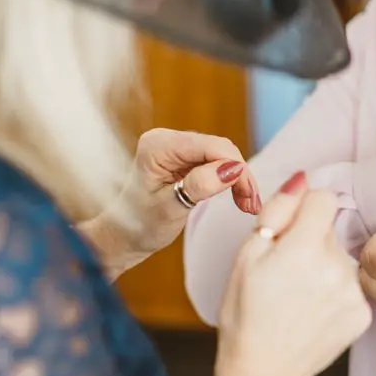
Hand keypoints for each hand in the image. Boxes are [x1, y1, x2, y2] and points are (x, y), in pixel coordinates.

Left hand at [80, 129, 259, 277]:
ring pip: (221, 155)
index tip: (249, 198)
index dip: (236, 169)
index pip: (211, 146)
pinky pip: (214, 161)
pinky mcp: (182, 157)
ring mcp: (175, 147)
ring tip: (247, 205)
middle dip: (240, 175)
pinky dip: (229, 179)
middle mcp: (166, 139)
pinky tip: (238, 197)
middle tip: (251, 206)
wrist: (124, 236)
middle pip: (219, 148)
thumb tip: (232, 169)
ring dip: (238, 179)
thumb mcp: (170, 209)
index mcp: (158, 146)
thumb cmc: (139, 226)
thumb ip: (199, 186)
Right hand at [215, 173, 372, 375]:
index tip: (289, 230)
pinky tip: (313, 311)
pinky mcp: (364, 314)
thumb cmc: (246, 314)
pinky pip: (352, 286)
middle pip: (331, 231)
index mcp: (305, 248)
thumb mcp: (247, 255)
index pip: (323, 199)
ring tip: (299, 296)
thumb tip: (302, 180)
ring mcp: (354, 293)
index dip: (303, 210)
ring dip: (325, 267)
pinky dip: (336, 293)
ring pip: (342, 259)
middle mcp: (337, 268)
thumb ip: (277, 211)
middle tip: (285, 272)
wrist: (263, 372)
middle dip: (311, 241)